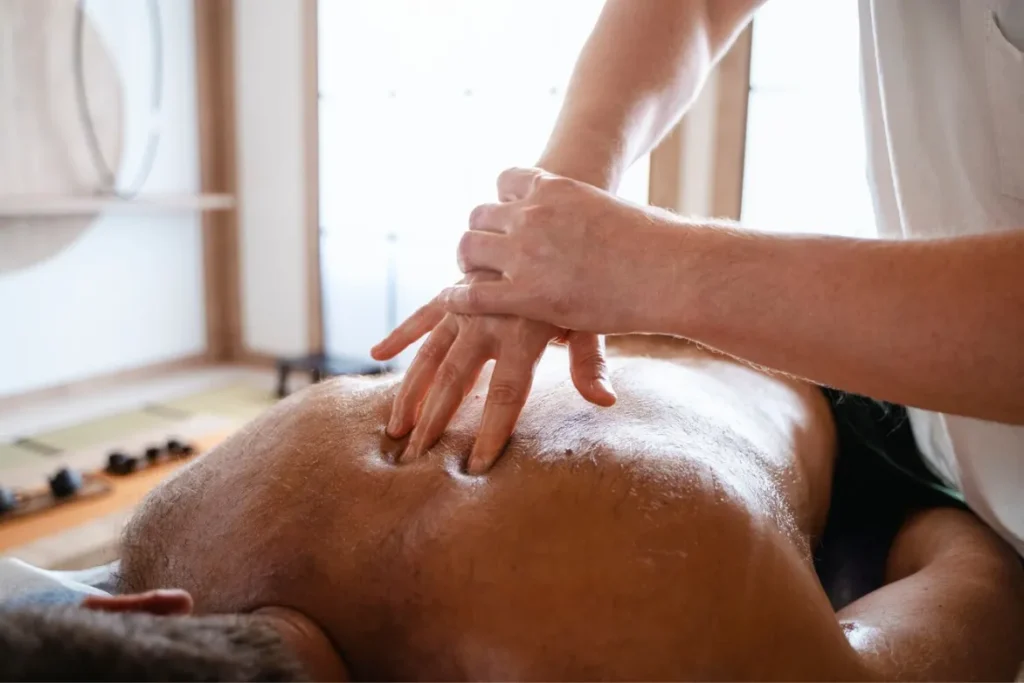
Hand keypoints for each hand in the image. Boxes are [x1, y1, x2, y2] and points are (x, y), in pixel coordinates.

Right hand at [371, 275, 614, 473]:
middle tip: (417, 458)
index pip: (506, 393)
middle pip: (455, 379)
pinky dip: (398, 334)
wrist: (555, 226)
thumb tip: (605, 402)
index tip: (474, 465)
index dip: (490, 431)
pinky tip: (376, 354)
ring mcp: (465, 305)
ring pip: (429, 354)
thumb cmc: (579, 283)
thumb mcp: (590, 321)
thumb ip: (590, 363)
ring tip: (395, 429)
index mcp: (524, 332)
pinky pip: (420, 316)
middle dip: (434, 421)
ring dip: (409, 392)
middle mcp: (488, 320)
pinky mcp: (453, 291)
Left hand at [441, 167, 682, 333]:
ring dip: (466, 262)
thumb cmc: (656, 243)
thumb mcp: (608, 208)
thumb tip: (590, 224)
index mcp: (555, 186)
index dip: (501, 201)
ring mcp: (527, 252)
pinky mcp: (528, 293)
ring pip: (470, 249)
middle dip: (480, 234)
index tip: (504, 218)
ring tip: (468, 278)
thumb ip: (583, 212)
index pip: (506, 180)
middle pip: (480, 215)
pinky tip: (452, 302)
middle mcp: (533, 213)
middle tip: (480, 255)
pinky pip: (474, 293)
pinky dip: (458, 297)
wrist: (671, 270)